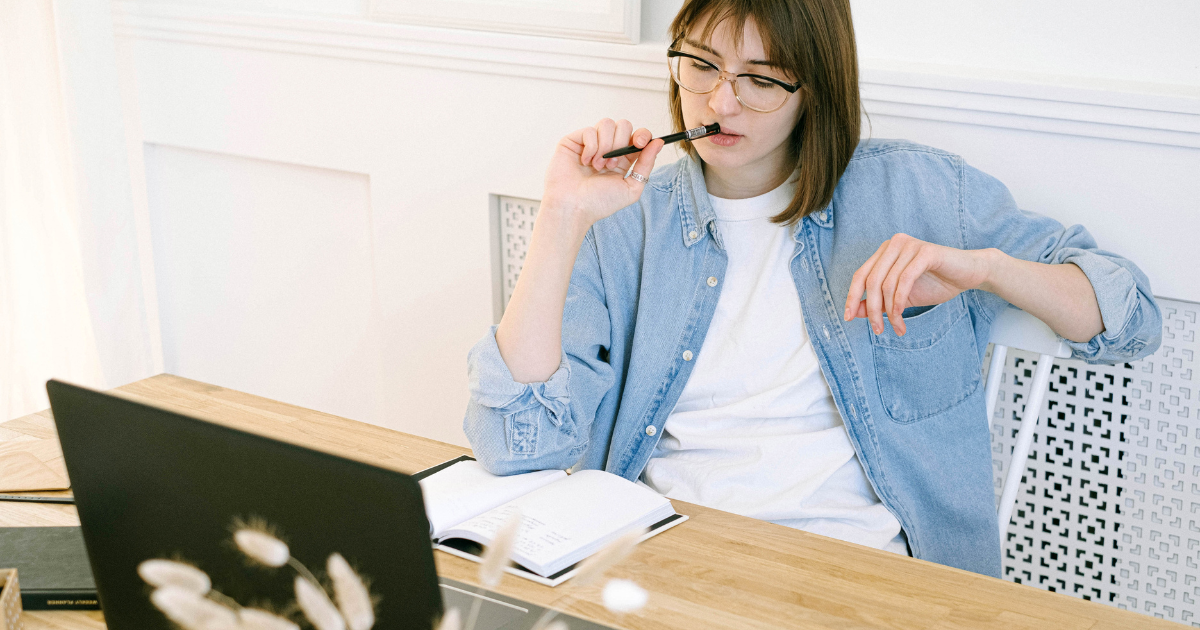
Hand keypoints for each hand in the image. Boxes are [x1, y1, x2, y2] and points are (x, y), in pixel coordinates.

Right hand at [541, 118, 665, 227]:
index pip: (638, 136)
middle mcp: (607, 148)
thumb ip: (646, 164)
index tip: (640, 143)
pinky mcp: (574, 140)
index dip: (642, 135)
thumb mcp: (631, 187)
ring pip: (607, 124)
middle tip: (612, 164)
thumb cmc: (599, 203)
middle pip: (624, 125)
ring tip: (597, 166)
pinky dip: (590, 147)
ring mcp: (590, 143)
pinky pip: (589, 130)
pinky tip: (584, 162)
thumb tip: (659, 142)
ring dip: (605, 147)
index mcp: (623, 159)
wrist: (573, 207)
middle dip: (620, 143)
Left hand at [843, 234, 993, 335]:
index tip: (849, 318)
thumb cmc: (936, 282)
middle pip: (871, 281)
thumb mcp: (901, 297)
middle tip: (878, 330)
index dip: (852, 297)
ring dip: (890, 311)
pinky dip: (900, 302)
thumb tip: (855, 312)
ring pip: (887, 284)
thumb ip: (878, 302)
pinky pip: (904, 281)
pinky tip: (902, 316)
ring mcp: (909, 245)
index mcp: (884, 252)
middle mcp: (893, 244)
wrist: (970, 274)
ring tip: (897, 327)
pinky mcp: (925, 252)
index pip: (860, 275)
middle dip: (872, 310)